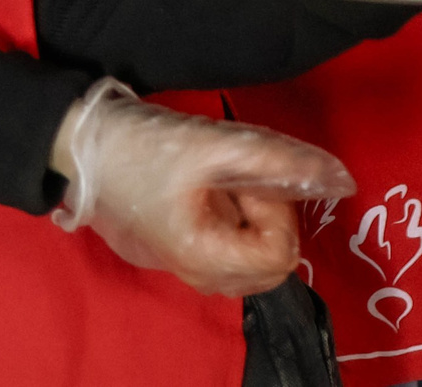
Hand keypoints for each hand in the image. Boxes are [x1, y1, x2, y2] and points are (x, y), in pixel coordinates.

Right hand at [52, 81, 353, 296]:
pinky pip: (230, 248)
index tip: (247, 178)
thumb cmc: (143, 147)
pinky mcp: (179, 252)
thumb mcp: (215, 145)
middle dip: (269, 217)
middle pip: (273, 263)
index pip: (281, 254)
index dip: (276, 210)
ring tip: (221, 181)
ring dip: (252, 217)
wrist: (81, 147)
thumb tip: (340, 178)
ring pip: (253, 258)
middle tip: (237, 179)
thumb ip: (280, 162)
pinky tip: (208, 188)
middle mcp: (198, 275)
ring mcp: (186, 267)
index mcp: (204, 258)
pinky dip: (234, 220)